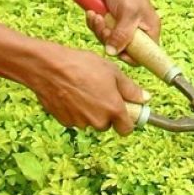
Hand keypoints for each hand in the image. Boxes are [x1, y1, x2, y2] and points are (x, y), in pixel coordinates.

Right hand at [25, 42, 148, 134]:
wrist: (48, 67)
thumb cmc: (81, 65)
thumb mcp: (112, 71)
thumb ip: (130, 89)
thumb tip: (145, 99)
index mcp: (113, 109)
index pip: (127, 129)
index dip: (128, 120)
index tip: (126, 111)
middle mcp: (97, 120)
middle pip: (108, 124)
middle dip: (107, 112)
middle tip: (101, 92)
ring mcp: (80, 122)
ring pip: (91, 121)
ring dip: (91, 111)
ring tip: (84, 88)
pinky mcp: (65, 121)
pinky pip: (76, 119)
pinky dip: (76, 110)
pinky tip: (71, 93)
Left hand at [85, 0, 161, 65]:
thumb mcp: (127, 14)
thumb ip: (122, 36)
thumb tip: (112, 52)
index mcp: (150, 29)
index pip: (145, 54)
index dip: (132, 56)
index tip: (119, 51)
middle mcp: (138, 30)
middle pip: (123, 49)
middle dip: (109, 39)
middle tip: (104, 27)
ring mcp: (124, 26)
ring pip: (110, 41)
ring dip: (100, 30)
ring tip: (97, 16)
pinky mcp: (111, 22)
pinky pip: (101, 32)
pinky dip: (95, 24)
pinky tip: (93, 14)